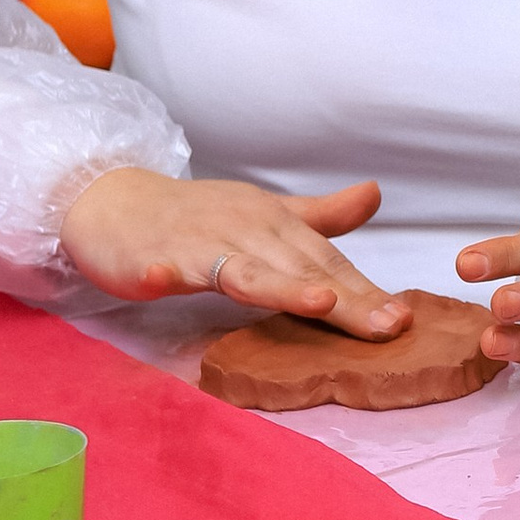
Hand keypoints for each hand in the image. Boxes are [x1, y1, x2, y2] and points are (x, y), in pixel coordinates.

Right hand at [59, 165, 406, 330]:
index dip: (366, 290)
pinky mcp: (151, 257)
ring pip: (244, 270)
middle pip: (301, 271)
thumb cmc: (198, 217)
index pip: (328, 262)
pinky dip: (162, 273)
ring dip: (279, 286)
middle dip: (346, 299)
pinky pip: (159, 267)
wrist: (115, 202)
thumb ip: (319, 216)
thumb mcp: (265, 215)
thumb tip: (375, 194)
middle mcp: (244, 230)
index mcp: (275, 224)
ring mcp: (197, 244)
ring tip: (318, 302)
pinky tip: (163, 282)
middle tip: (388, 326)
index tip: (404, 320)